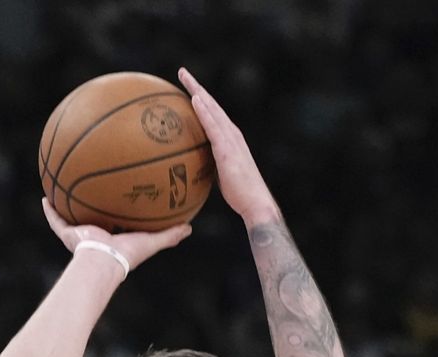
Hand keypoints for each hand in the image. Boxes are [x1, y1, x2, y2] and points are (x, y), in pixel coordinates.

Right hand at [42, 198, 190, 271]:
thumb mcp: (151, 242)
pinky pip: (56, 220)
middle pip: (91, 219)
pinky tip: (45, 196)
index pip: (114, 224)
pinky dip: (49, 210)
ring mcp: (79, 234)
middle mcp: (94, 236)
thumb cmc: (127, 255)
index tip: (117, 203)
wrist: (104, 260)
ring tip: (62, 188)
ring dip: (66, 205)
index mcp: (112, 238)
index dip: (115, 215)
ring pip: (70, 217)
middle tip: (91, 192)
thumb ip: (169, 235)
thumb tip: (189, 227)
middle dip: (90, 208)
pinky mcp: (68, 233)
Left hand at [178, 68, 279, 225]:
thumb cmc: (238, 194)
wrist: (255, 203)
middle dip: (196, 87)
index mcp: (229, 138)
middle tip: (182, 72)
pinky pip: (213, 126)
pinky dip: (204, 111)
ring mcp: (231, 139)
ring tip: (184, 78)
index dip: (199, 98)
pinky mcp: (228, 149)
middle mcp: (231, 133)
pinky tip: (194, 100)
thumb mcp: (219, 175)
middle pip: (211, 105)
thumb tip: (191, 167)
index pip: (211, 113)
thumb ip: (208, 165)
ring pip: (212, 109)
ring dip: (198, 92)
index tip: (186, 86)